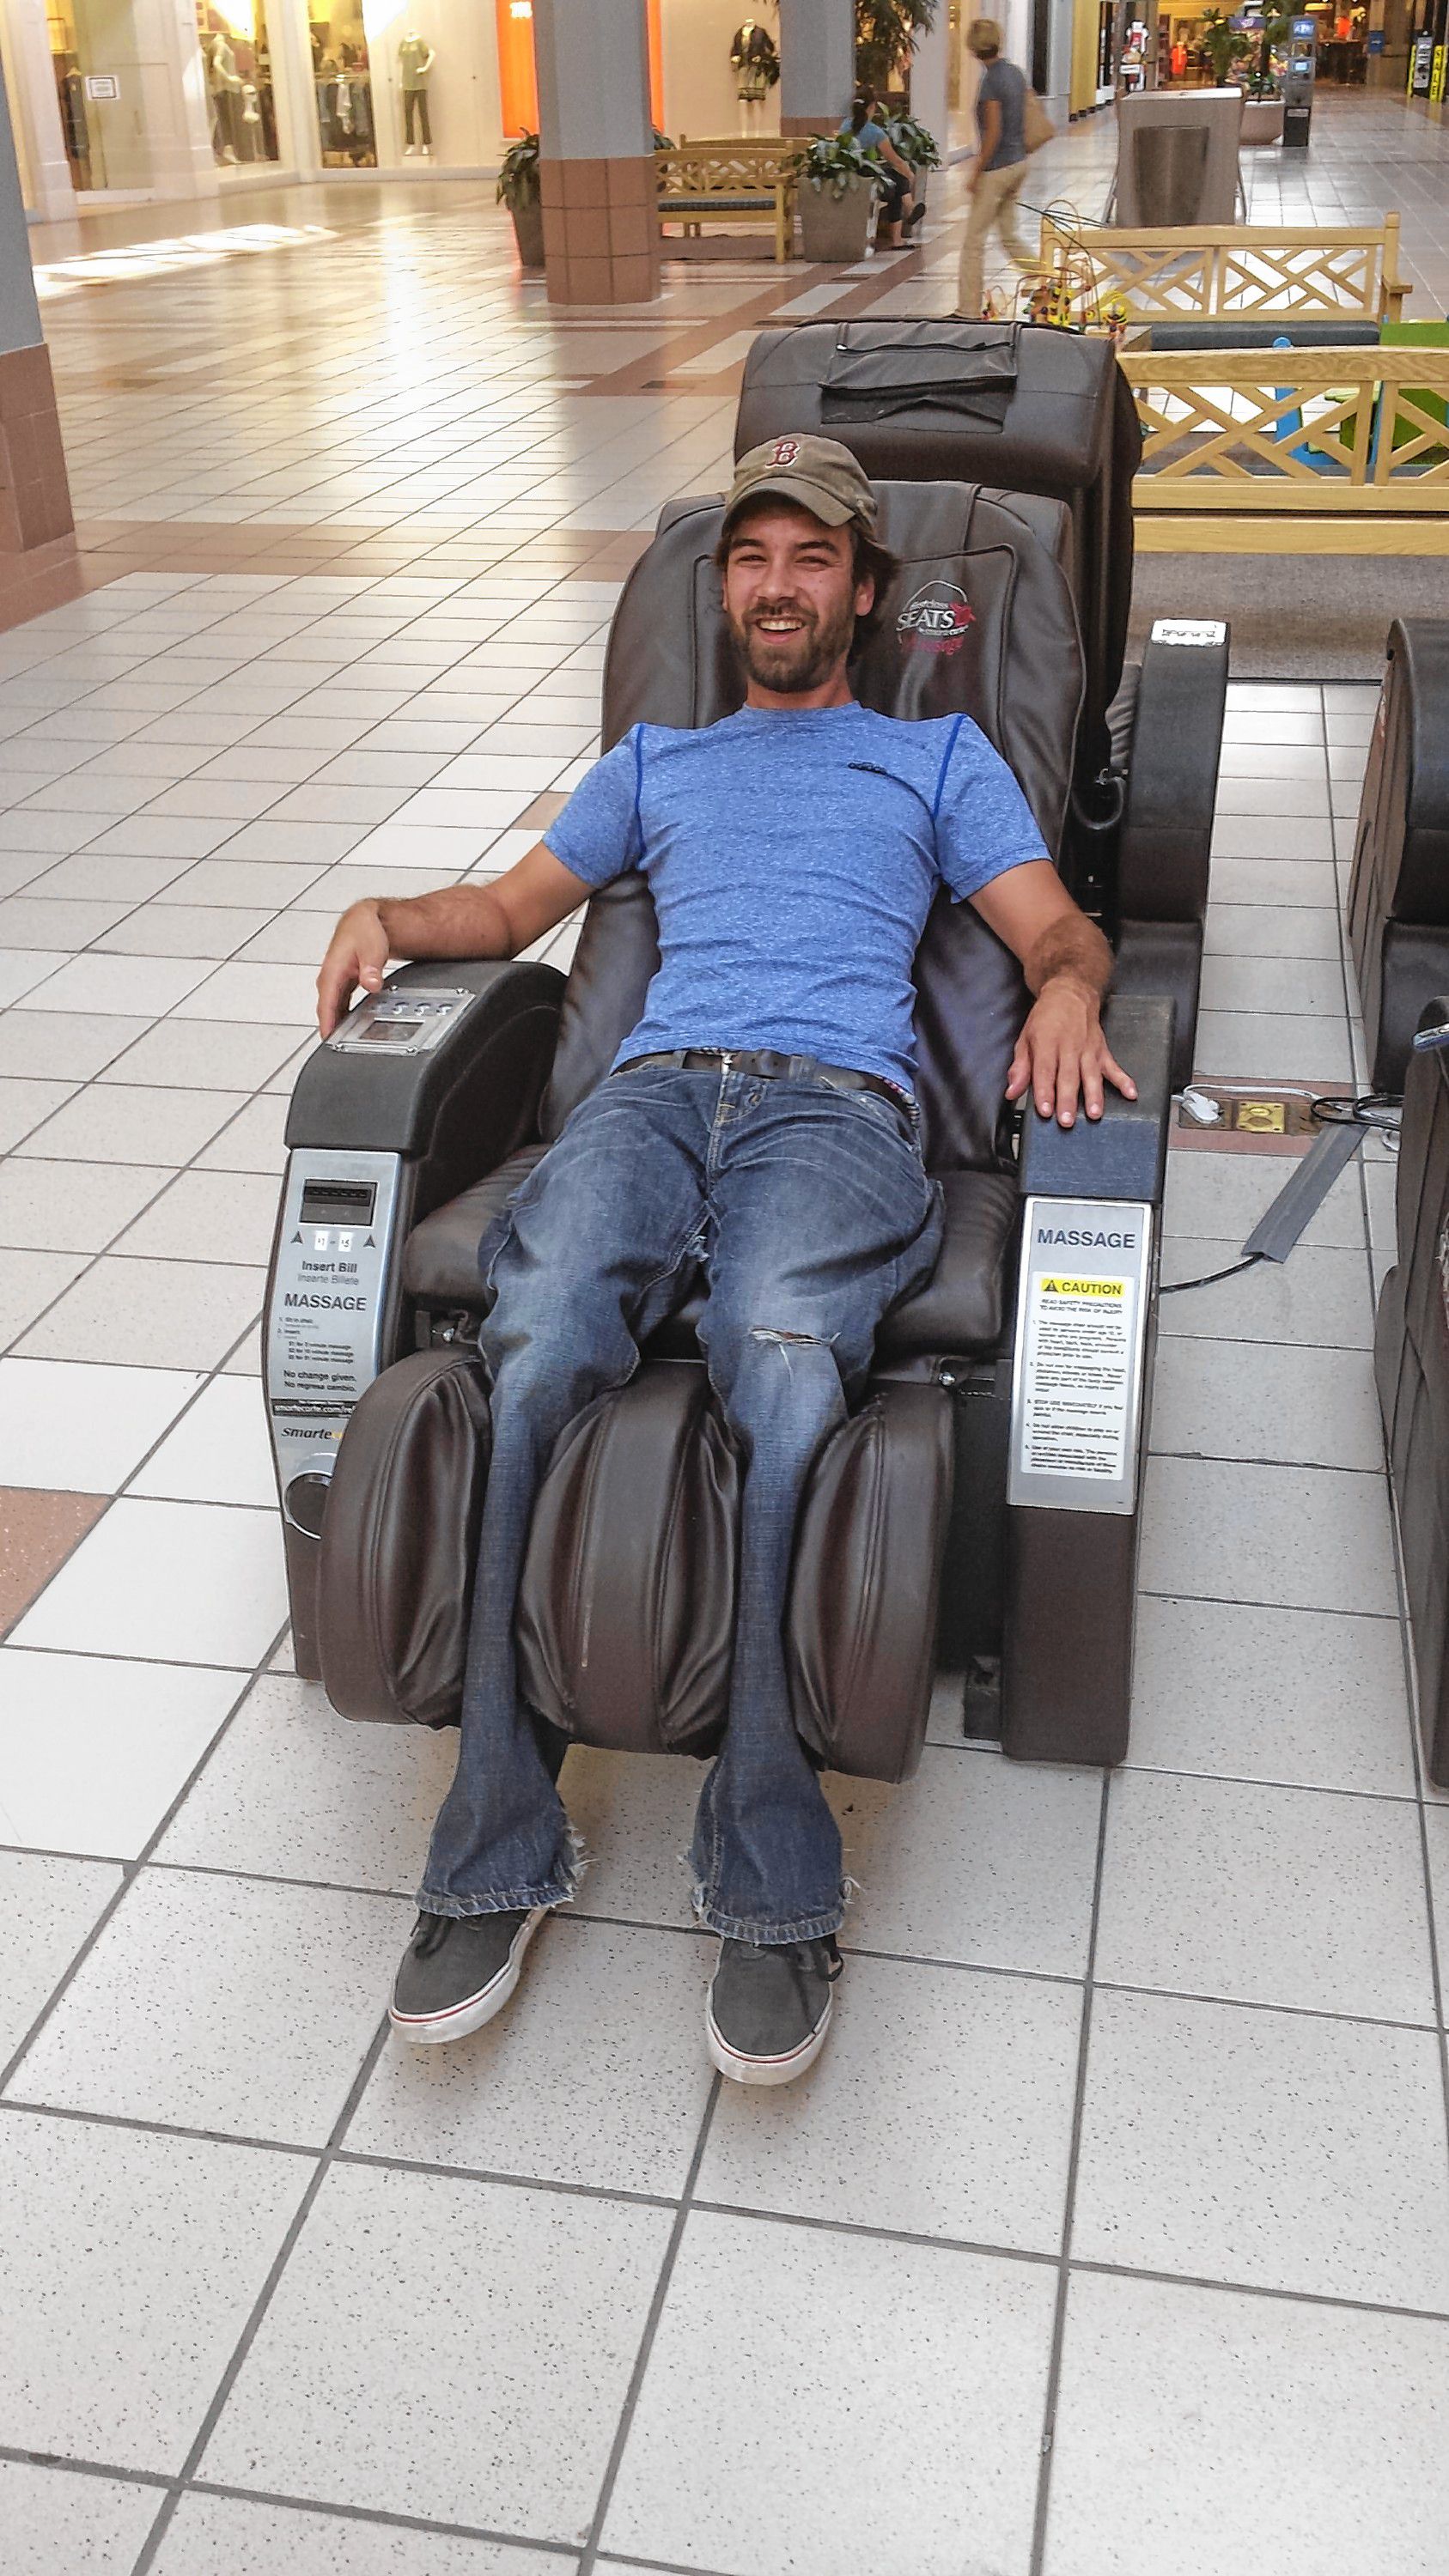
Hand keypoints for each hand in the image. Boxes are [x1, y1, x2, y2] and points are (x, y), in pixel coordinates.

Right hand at [317, 900, 388, 1037]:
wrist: (364, 920)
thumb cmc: (365, 929)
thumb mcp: (372, 946)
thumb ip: (371, 966)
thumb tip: (371, 983)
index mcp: (333, 970)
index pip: (327, 1004)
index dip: (328, 1024)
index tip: (330, 1041)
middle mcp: (330, 977)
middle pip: (327, 1011)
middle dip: (331, 1031)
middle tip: (337, 1052)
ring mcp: (334, 981)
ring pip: (332, 1010)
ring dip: (336, 1026)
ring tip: (342, 1046)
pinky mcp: (341, 984)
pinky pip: (338, 1005)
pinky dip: (342, 1017)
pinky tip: (350, 1027)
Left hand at [1005, 976, 1136, 1127]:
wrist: (1071, 994)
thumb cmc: (1045, 1019)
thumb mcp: (1025, 1039)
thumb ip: (1020, 1068)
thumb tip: (1012, 1092)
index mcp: (1047, 1043)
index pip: (1045, 1071)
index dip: (1044, 1091)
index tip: (1045, 1110)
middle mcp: (1069, 1047)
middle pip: (1068, 1077)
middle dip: (1067, 1100)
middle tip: (1067, 1121)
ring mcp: (1088, 1049)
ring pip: (1091, 1075)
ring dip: (1093, 1095)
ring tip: (1094, 1114)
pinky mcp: (1102, 1051)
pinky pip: (1114, 1067)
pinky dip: (1124, 1080)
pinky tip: (1131, 1093)